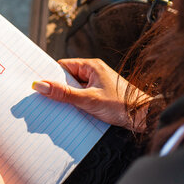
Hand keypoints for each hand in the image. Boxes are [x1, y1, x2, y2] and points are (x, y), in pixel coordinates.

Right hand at [32, 58, 150, 131]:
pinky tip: (73, 112)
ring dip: (68, 98)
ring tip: (61, 108)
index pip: (63, 66)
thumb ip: (63, 93)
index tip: (39, 86)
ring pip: (74, 89)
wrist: (144, 117)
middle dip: (58, 89)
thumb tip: (40, 85)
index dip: (51, 76)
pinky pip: (82, 97)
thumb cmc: (120, 105)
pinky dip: (76, 104)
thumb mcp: (87, 99)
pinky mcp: (100, 95)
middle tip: (47, 100)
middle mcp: (93, 72)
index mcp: (91, 66)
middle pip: (67, 78)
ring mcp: (97, 84)